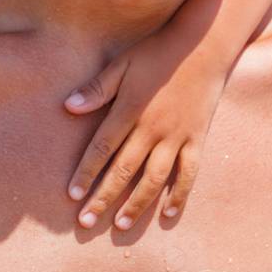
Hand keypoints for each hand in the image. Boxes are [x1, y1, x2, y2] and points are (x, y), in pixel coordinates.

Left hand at [62, 29, 224, 230]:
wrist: (203, 46)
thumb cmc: (157, 52)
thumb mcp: (123, 63)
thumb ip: (97, 88)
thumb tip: (68, 107)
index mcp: (130, 110)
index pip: (102, 148)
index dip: (85, 173)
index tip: (71, 195)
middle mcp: (153, 129)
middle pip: (124, 170)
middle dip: (103, 198)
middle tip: (86, 222)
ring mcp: (177, 137)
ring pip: (154, 178)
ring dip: (136, 204)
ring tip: (121, 224)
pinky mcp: (197, 139)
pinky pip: (188, 173)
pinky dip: (179, 195)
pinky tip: (167, 214)